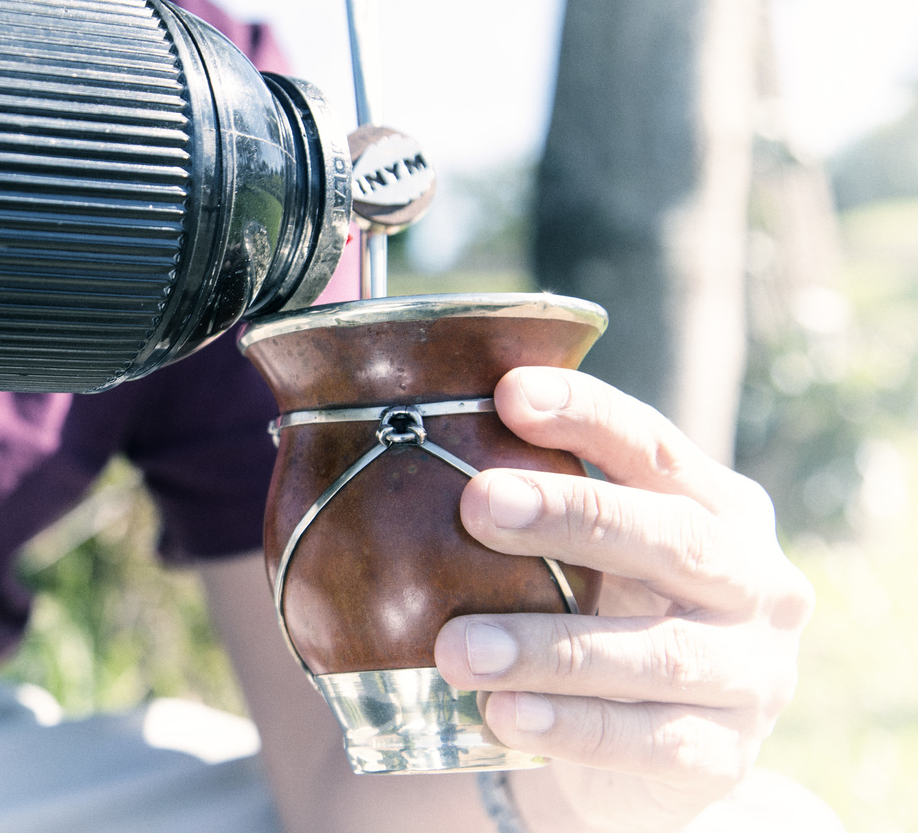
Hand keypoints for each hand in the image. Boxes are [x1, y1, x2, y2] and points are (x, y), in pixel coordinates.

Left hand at [434, 367, 814, 830]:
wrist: (646, 750)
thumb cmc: (601, 613)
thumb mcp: (587, 550)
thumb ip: (531, 500)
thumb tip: (393, 438)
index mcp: (721, 510)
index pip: (656, 446)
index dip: (588, 415)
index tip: (509, 393)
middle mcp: (755, 584)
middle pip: (672, 536)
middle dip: (574, 515)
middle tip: (478, 503)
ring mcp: (752, 676)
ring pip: (657, 653)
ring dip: (549, 647)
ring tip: (456, 647)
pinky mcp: (723, 757)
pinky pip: (648, 742)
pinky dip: (572, 727)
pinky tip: (504, 713)